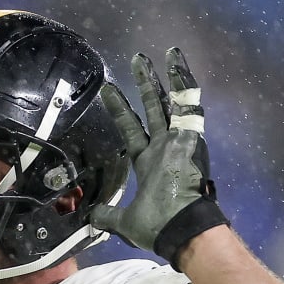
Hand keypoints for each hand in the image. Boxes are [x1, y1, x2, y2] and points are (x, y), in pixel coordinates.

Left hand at [90, 47, 229, 266]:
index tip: (109, 90)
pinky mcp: (191, 139)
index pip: (132, 130)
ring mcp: (179, 141)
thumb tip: (92, 219)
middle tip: (138, 60)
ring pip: (172, 102)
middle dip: (146, 85)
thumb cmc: (158, 226)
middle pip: (153, 109)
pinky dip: (185, 85)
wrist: (182, 231)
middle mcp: (166, 147)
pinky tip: (177, 64)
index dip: (121, 110)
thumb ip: (108, 216)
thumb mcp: (125, 221)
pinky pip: (189, 106)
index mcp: (151, 163)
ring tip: (165, 53)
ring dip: (167, 77)